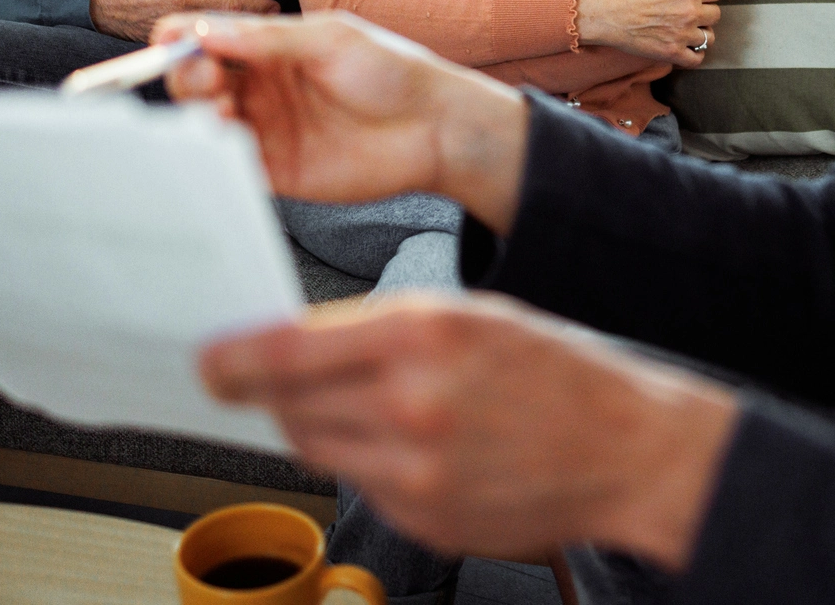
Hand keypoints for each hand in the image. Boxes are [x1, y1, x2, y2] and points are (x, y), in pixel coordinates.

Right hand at [89, 0, 279, 42]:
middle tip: (278, 18)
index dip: (256, 6)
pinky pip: (195, 45)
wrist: (90, 0)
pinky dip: (214, 42)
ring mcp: (173, 35)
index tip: (275, 5)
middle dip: (253, 22)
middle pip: (227, 24)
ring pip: (213, 37)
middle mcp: (181, 18)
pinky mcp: (164, 44)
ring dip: (236, 34)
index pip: (229, 3)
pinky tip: (229, 40)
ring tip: (260, 30)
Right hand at [159, 11, 531, 231]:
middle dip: (186, 77)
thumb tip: (204, 31)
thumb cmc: (391, 71)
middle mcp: (261, 86)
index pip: (208, 38)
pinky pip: (231, 167)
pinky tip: (226, 145)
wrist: (434, 127)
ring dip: (198, 116)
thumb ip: (268, 40)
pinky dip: (215, 159)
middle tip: (206, 81)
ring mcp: (267, 128)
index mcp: (270, 46)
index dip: (181, 38)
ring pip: (205, 124)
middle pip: (196, 80)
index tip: (169, 42)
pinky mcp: (277, 171)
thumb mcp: (330, 40)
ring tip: (220, 112)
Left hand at [200, 294, 737, 566]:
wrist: (627, 449)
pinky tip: (406, 443)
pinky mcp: (423, 519)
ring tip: (358, 404)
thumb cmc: (556, 373)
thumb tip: (293, 343)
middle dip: (268, 390)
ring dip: (313, 423)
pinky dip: (362, 462)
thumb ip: (379, 329)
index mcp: (425, 334)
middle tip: (257, 377)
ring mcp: (417, 471)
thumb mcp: (472, 316)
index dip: (232, 358)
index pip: (288, 350)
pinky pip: (357, 485)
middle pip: (289, 403)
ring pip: (315, 446)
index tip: (207, 359)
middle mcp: (414, 403)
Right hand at [576, 0, 723, 65]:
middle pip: (716, 14)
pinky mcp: (671, 53)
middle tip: (690, 10)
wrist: (605, 13)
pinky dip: (695, 54)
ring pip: (709, 37)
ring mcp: (682, 35)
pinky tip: (686, 46)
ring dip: (701, 32)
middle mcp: (690, 14)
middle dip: (706, 10)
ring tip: (687, 28)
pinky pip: (696, 59)